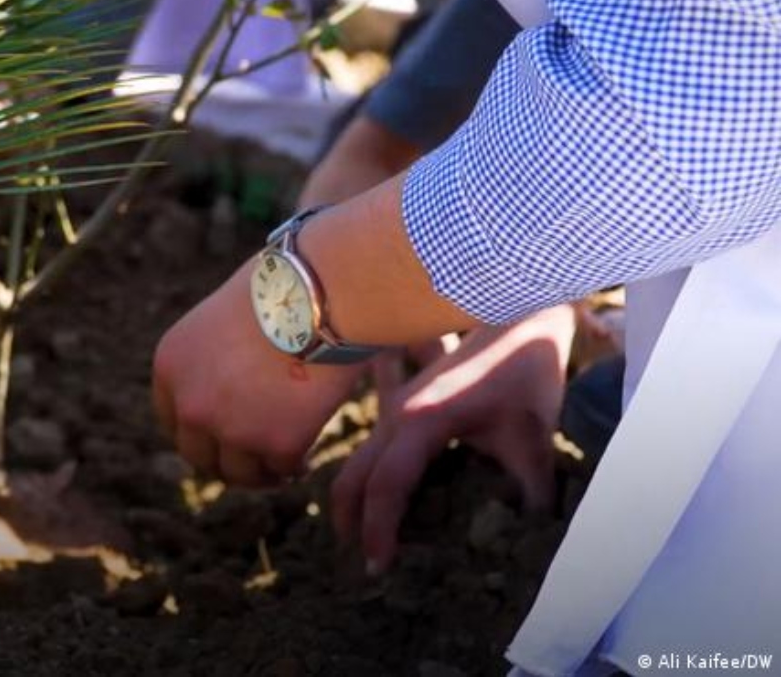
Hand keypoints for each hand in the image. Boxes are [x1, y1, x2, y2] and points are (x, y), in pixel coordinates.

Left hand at [153, 265, 369, 485]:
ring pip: (240, 474)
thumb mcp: (222, 322)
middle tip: (252, 463)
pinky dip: (294, 467)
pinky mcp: (276, 443)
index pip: (172, 420)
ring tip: (282, 467)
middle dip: (226, 462)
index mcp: (171, 366)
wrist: (322, 292)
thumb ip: (213, 364)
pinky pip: (282, 470)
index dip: (198, 434)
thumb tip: (228, 403)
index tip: (219, 440)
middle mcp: (191, 404)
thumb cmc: (282, 291)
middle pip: (199, 455)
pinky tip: (306, 460)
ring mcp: (231, 428)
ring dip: (260, 474)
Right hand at [329, 305, 574, 574]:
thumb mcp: (533, 438)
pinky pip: (374, 449)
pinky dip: (372, 479)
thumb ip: (528, 492)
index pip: (385, 486)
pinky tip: (391, 502)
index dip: (378, 530)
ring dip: (357, 501)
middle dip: (351, 522)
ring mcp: (394, 406)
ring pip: (357, 462)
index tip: (380, 566)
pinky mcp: (402, 403)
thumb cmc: (526, 372)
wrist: (519, 318)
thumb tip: (528, 539)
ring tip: (371, 540)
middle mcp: (396, 414)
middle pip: (353, 477)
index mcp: (421, 422)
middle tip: (366, 565)